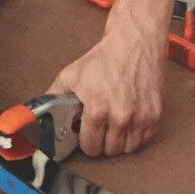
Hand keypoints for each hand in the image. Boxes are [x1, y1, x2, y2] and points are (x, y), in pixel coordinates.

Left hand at [47, 23, 163, 156]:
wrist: (133, 42)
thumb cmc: (103, 58)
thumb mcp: (72, 73)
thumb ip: (54, 95)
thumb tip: (39, 112)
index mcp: (97, 109)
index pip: (90, 148)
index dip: (86, 142)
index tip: (88, 134)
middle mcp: (120, 117)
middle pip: (110, 151)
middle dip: (103, 141)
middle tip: (102, 126)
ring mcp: (141, 117)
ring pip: (128, 149)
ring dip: (121, 140)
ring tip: (116, 123)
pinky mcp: (156, 114)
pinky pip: (145, 139)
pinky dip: (138, 133)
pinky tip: (131, 118)